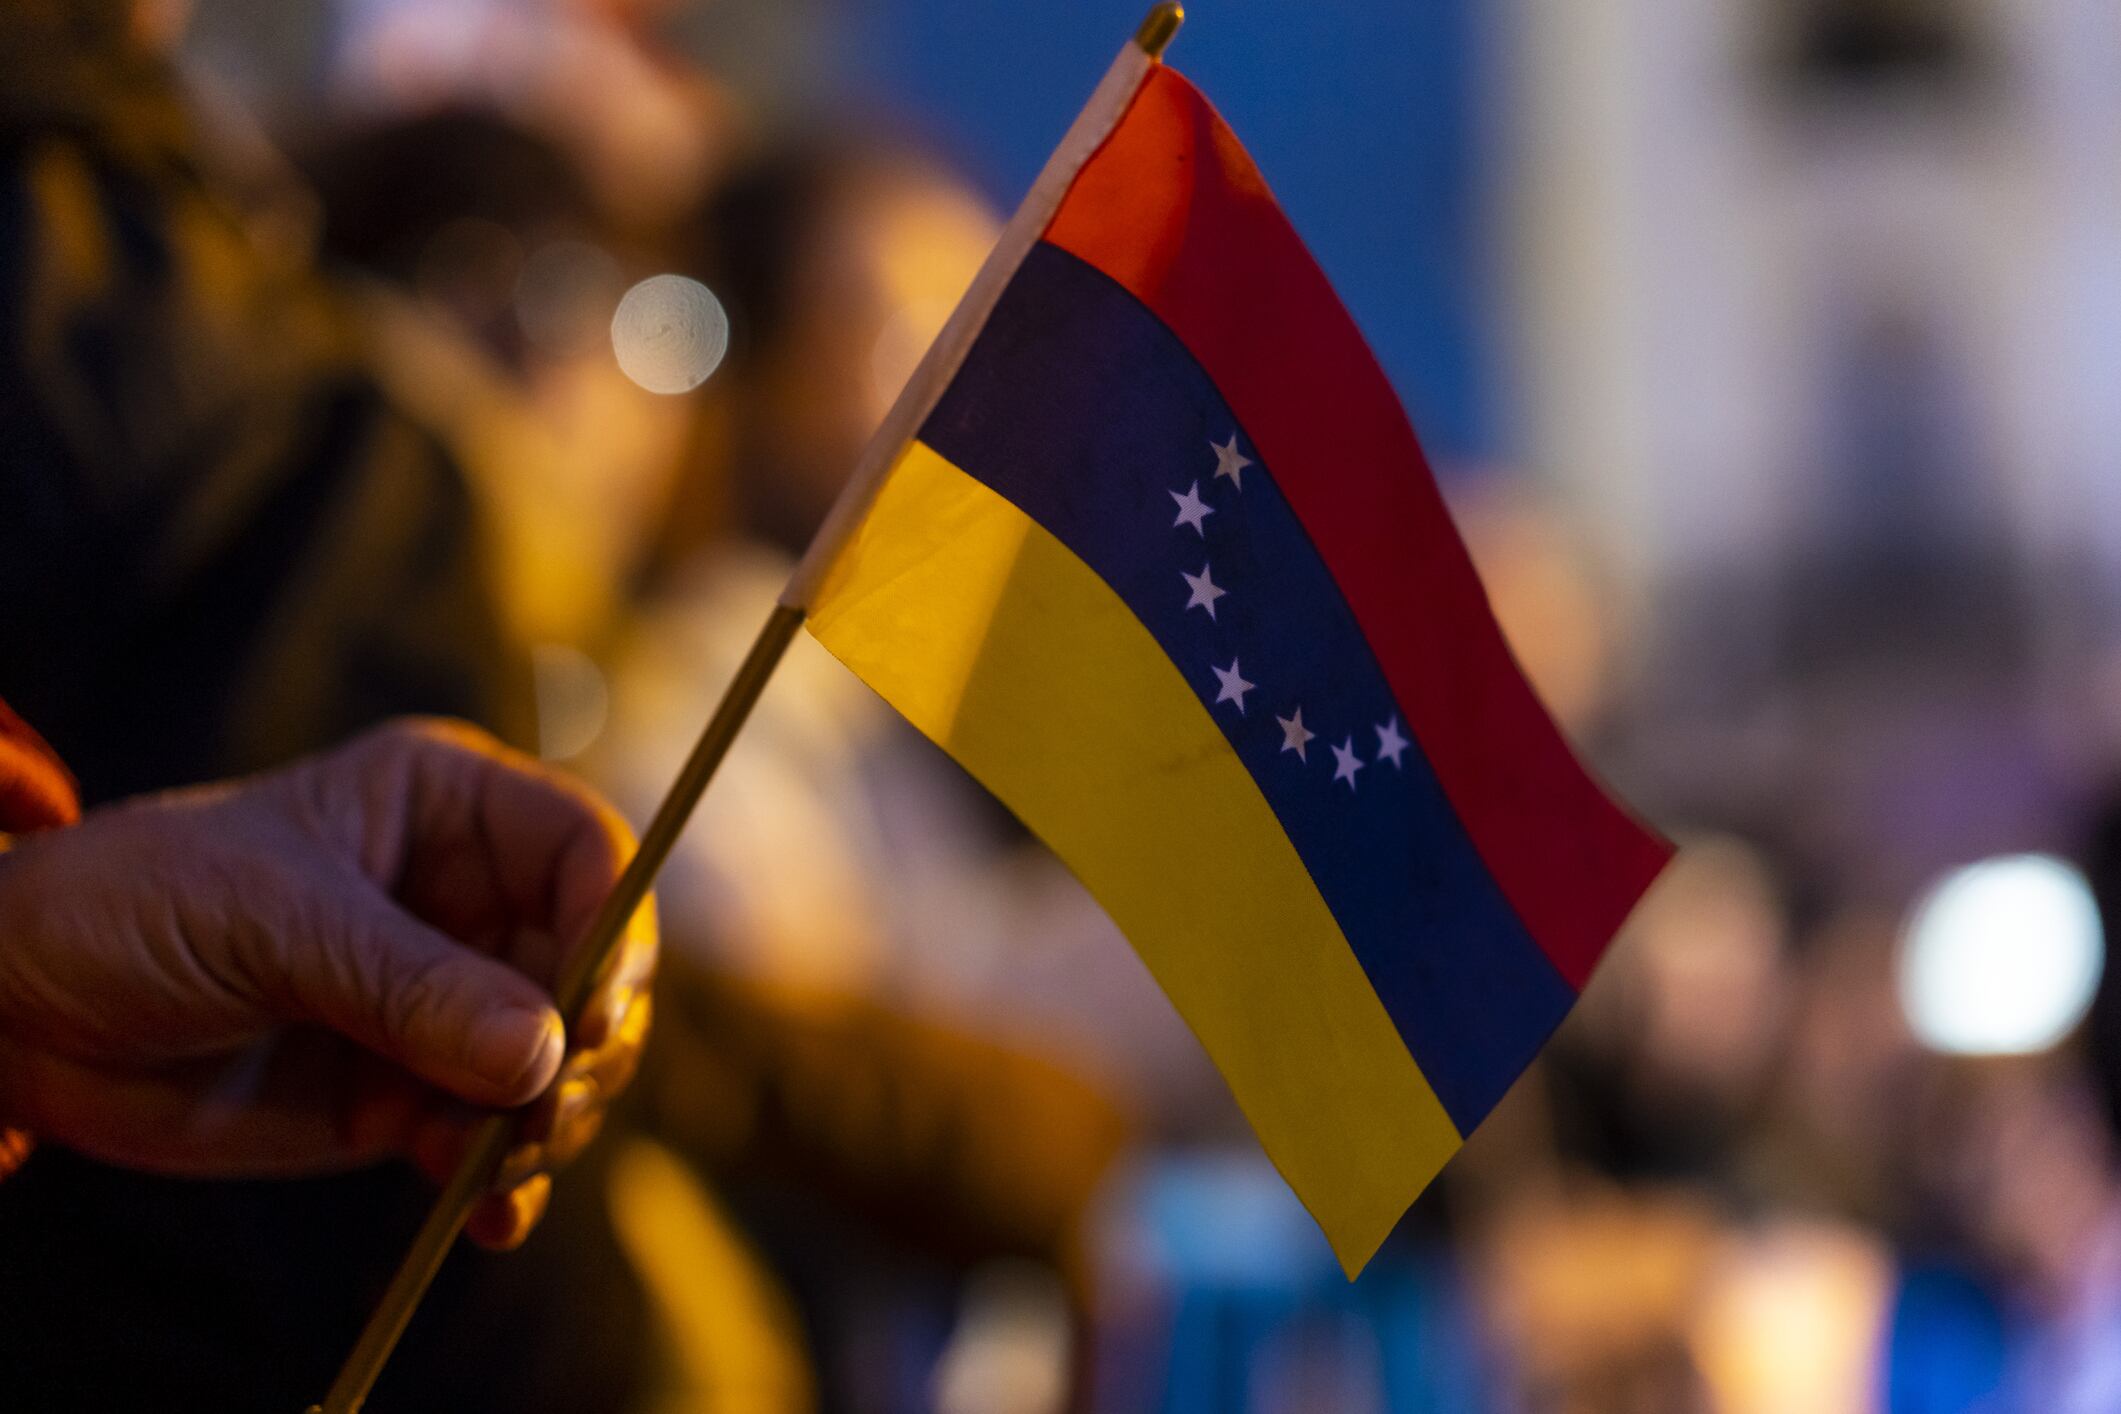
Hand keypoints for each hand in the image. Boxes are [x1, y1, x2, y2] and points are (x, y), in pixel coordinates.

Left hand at [0, 718, 655, 1248]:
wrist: (22, 1013)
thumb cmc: (135, 905)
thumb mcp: (273, 921)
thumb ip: (411, 986)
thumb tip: (543, 1052)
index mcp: (449, 810)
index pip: (585, 850)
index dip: (611, 926)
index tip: (589, 1014)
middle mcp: (467, 900)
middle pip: (597, 967)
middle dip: (587, 1045)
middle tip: (541, 1110)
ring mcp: (447, 1000)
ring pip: (561, 1060)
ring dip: (549, 1122)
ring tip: (495, 1164)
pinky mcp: (413, 1091)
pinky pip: (498, 1135)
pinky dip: (505, 1181)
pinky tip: (482, 1216)